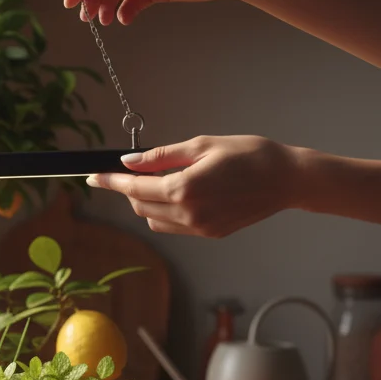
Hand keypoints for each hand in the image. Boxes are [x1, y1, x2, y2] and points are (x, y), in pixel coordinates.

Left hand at [86, 136, 302, 237]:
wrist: (288, 179)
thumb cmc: (249, 154)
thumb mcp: (202, 145)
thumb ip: (161, 156)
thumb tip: (129, 161)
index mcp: (184, 188)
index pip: (134, 187)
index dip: (110, 181)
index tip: (93, 177)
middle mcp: (189, 213)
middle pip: (140, 205)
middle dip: (129, 189)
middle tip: (131, 171)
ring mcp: (200, 228)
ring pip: (153, 219)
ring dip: (146, 202)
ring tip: (160, 180)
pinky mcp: (210, 234)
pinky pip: (173, 226)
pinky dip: (164, 212)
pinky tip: (176, 194)